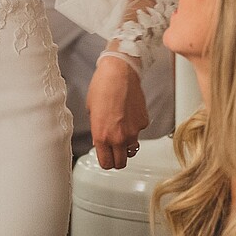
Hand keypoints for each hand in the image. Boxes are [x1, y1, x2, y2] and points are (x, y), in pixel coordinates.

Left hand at [88, 55, 147, 169]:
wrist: (119, 71)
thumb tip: (100, 140)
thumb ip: (97, 130)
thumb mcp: (91, 111)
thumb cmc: (102, 86)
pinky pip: (139, 132)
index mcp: (102, 136)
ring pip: (132, 149)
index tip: (106, 159)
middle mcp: (119, 137)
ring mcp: (134, 131)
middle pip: (121, 163)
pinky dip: (135, 128)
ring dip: (127, 146)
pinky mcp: (144, 122)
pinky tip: (128, 116)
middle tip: (114, 152)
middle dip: (117, 159)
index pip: (106, 163)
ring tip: (121, 133)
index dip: (106, 162)